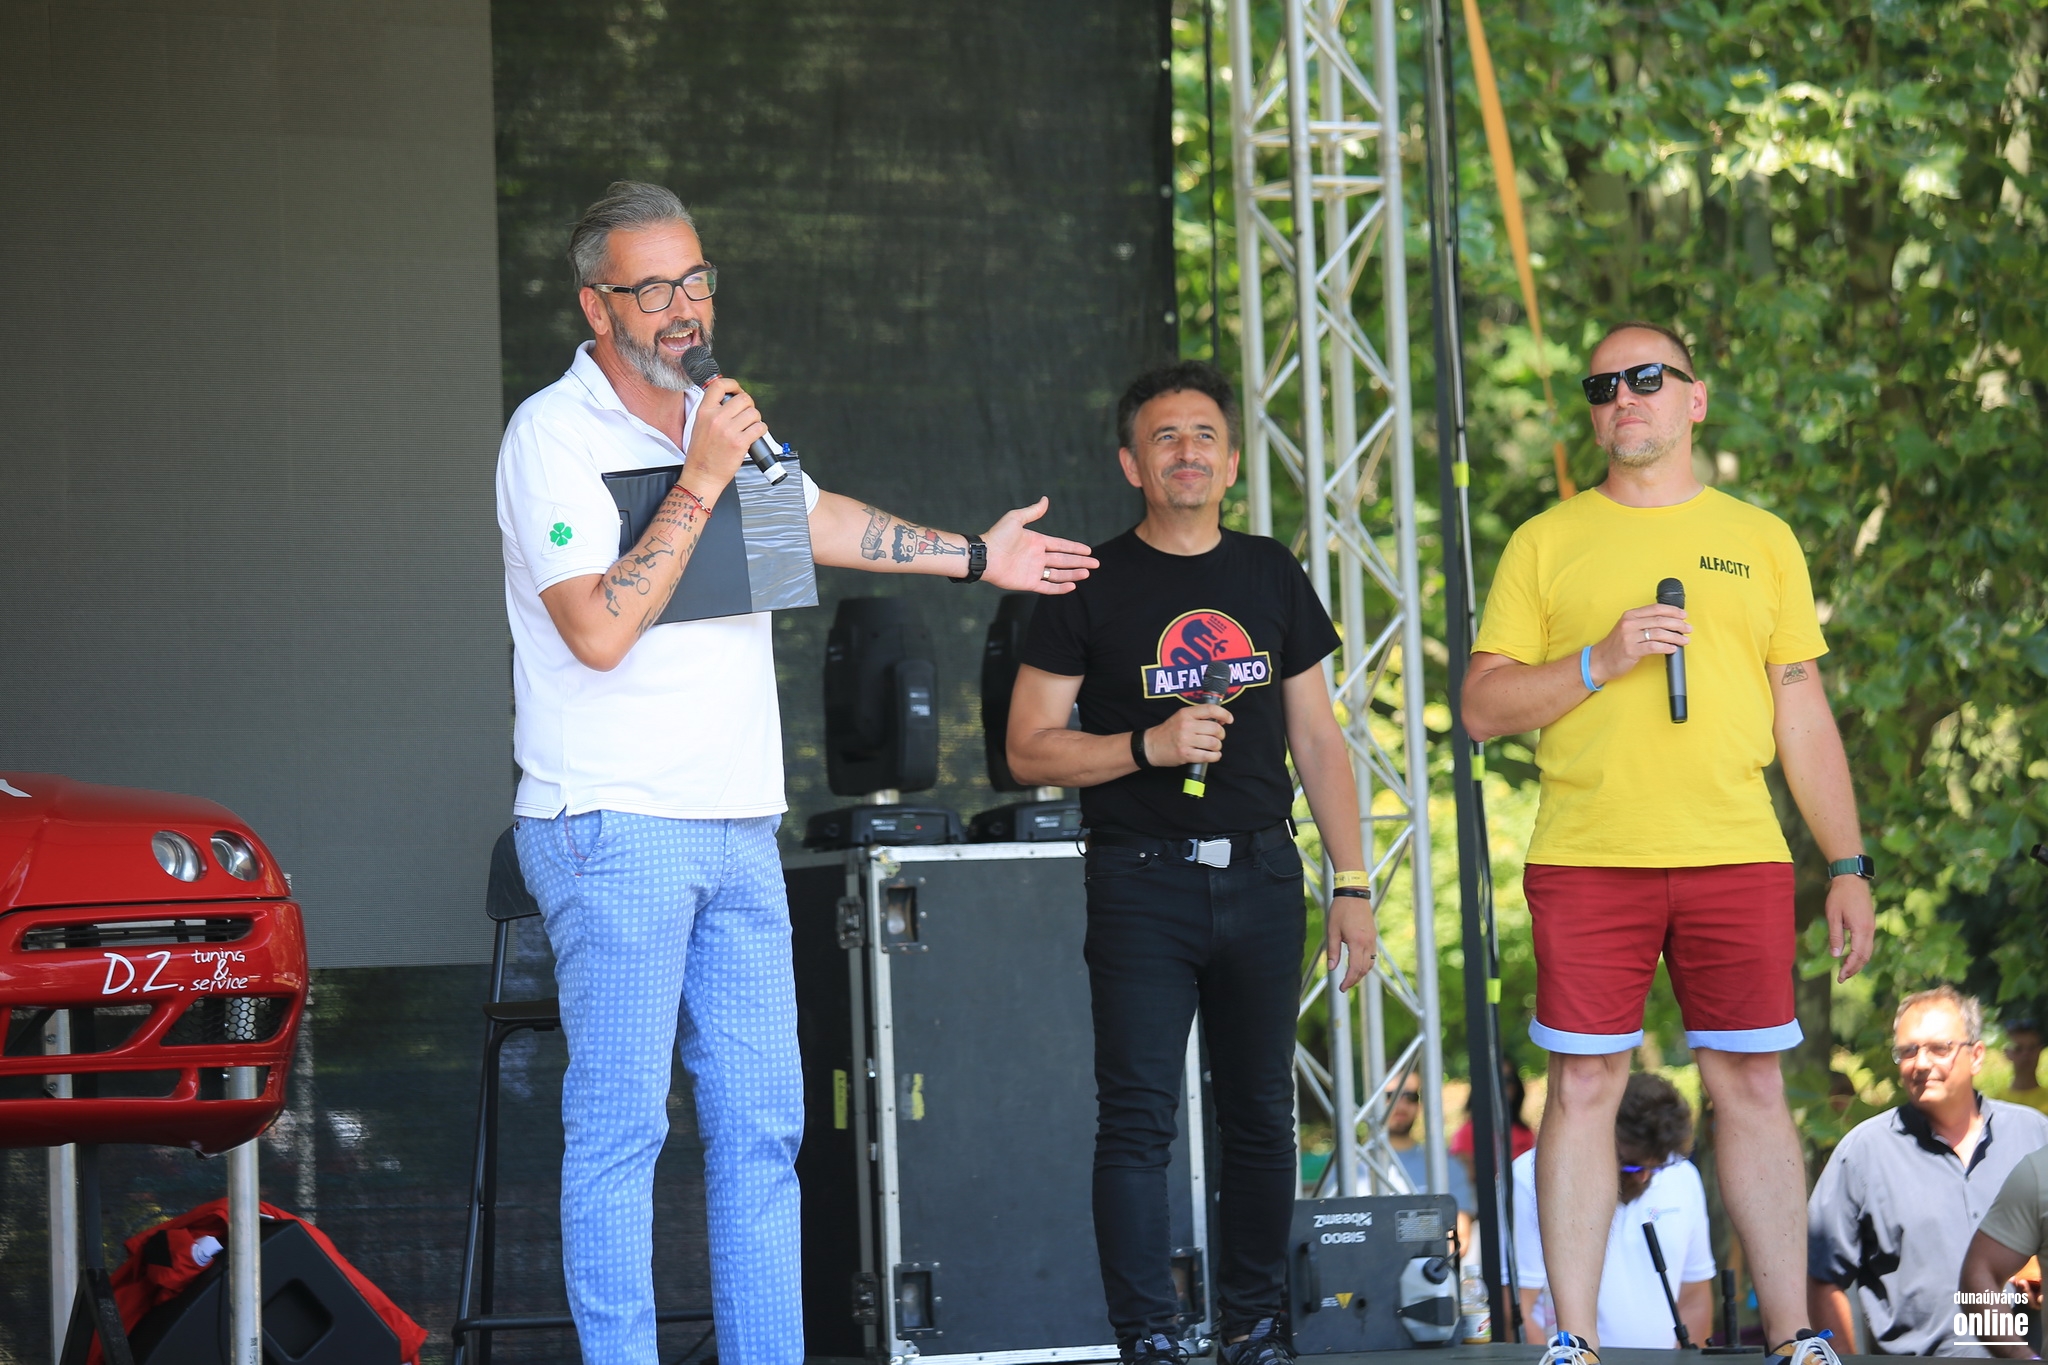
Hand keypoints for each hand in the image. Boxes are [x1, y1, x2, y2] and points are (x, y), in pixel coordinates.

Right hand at [679, 376, 762, 496]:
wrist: (702, 475)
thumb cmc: (701, 455)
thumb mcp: (699, 426)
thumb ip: (712, 411)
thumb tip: (730, 400)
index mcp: (704, 412)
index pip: (719, 385)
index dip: (733, 385)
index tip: (737, 390)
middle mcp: (716, 418)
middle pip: (743, 398)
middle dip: (749, 405)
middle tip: (747, 414)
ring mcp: (728, 430)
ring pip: (753, 413)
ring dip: (755, 419)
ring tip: (749, 427)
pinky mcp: (740, 443)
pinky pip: (759, 428)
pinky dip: (761, 430)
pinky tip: (754, 435)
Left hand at [980, 496, 1098, 592]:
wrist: (984, 555)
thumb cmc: (997, 536)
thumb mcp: (1016, 519)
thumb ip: (1032, 512)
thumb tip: (1045, 499)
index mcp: (1037, 542)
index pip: (1061, 545)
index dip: (1075, 548)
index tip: (1089, 550)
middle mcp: (1038, 557)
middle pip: (1064, 560)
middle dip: (1080, 562)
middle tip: (1096, 564)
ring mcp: (1034, 571)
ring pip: (1059, 574)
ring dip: (1073, 574)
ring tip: (1087, 573)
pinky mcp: (1028, 583)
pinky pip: (1048, 587)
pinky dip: (1060, 587)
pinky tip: (1072, 586)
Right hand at [1142, 704, 1231, 766]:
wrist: (1151, 746)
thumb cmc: (1169, 731)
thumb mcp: (1182, 717)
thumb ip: (1199, 716)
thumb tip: (1221, 719)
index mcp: (1186, 713)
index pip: (1210, 710)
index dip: (1224, 714)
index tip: (1229, 719)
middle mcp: (1186, 725)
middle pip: (1215, 729)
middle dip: (1221, 734)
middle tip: (1217, 737)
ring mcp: (1186, 740)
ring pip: (1214, 743)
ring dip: (1217, 746)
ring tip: (1213, 747)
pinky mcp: (1186, 754)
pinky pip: (1208, 756)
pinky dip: (1214, 756)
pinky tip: (1212, 755)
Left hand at [1326, 891, 1378, 991]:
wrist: (1354, 893)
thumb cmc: (1341, 910)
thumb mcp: (1332, 930)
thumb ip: (1332, 951)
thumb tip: (1332, 968)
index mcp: (1357, 942)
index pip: (1355, 968)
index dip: (1349, 980)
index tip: (1342, 988)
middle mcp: (1368, 942)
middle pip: (1364, 969)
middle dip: (1355, 980)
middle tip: (1345, 986)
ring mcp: (1372, 939)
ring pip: (1370, 963)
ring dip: (1361, 973)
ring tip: (1350, 978)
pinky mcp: (1373, 936)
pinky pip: (1372, 955)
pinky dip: (1366, 963)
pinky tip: (1358, 965)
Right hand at [1587, 601, 1690, 685]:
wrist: (1599, 661)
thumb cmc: (1616, 646)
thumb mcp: (1627, 628)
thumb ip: (1644, 623)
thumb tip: (1669, 622)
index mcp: (1630, 615)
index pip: (1655, 608)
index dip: (1672, 611)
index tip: (1683, 615)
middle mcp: (1629, 624)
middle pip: (1659, 620)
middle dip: (1677, 624)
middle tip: (1688, 628)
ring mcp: (1629, 637)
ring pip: (1659, 633)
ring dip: (1675, 636)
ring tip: (1684, 640)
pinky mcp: (1631, 650)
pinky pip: (1653, 647)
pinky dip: (1666, 647)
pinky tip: (1673, 649)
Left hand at [1825, 872, 1876, 981]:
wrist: (1852, 879)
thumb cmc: (1840, 896)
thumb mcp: (1833, 916)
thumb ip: (1835, 936)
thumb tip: (1836, 956)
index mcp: (1861, 929)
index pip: (1858, 955)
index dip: (1849, 968)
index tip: (1840, 977)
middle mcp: (1870, 930)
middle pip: (1865, 956)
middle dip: (1854, 969)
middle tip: (1842, 978)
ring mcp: (1871, 926)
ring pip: (1868, 951)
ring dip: (1858, 962)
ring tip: (1846, 971)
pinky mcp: (1869, 923)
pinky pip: (1868, 944)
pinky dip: (1861, 954)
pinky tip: (1852, 957)